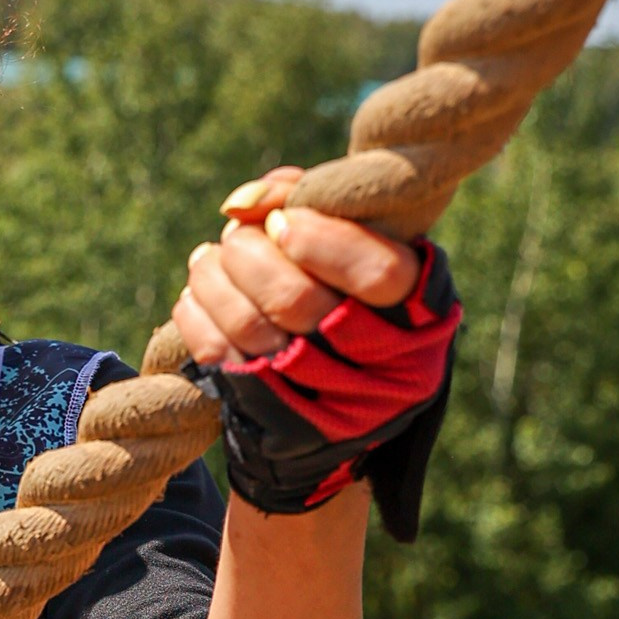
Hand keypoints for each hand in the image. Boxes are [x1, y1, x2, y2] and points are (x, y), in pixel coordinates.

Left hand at [172, 169, 461, 541]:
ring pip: (249, 326)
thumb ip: (311, 200)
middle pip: (297, 299)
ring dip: (214, 278)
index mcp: (421, 316)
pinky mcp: (272, 418)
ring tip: (211, 258)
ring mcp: (324, 402)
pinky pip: (219, 356)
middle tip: (238, 235)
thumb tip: (242, 204)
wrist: (338, 395)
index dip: (321, 239)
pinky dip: (197, 313)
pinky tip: (199, 294)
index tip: (284, 221)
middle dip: (250, 253)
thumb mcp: (360, 243)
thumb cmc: (351, 290)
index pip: (378, 273)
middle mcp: (381, 367)